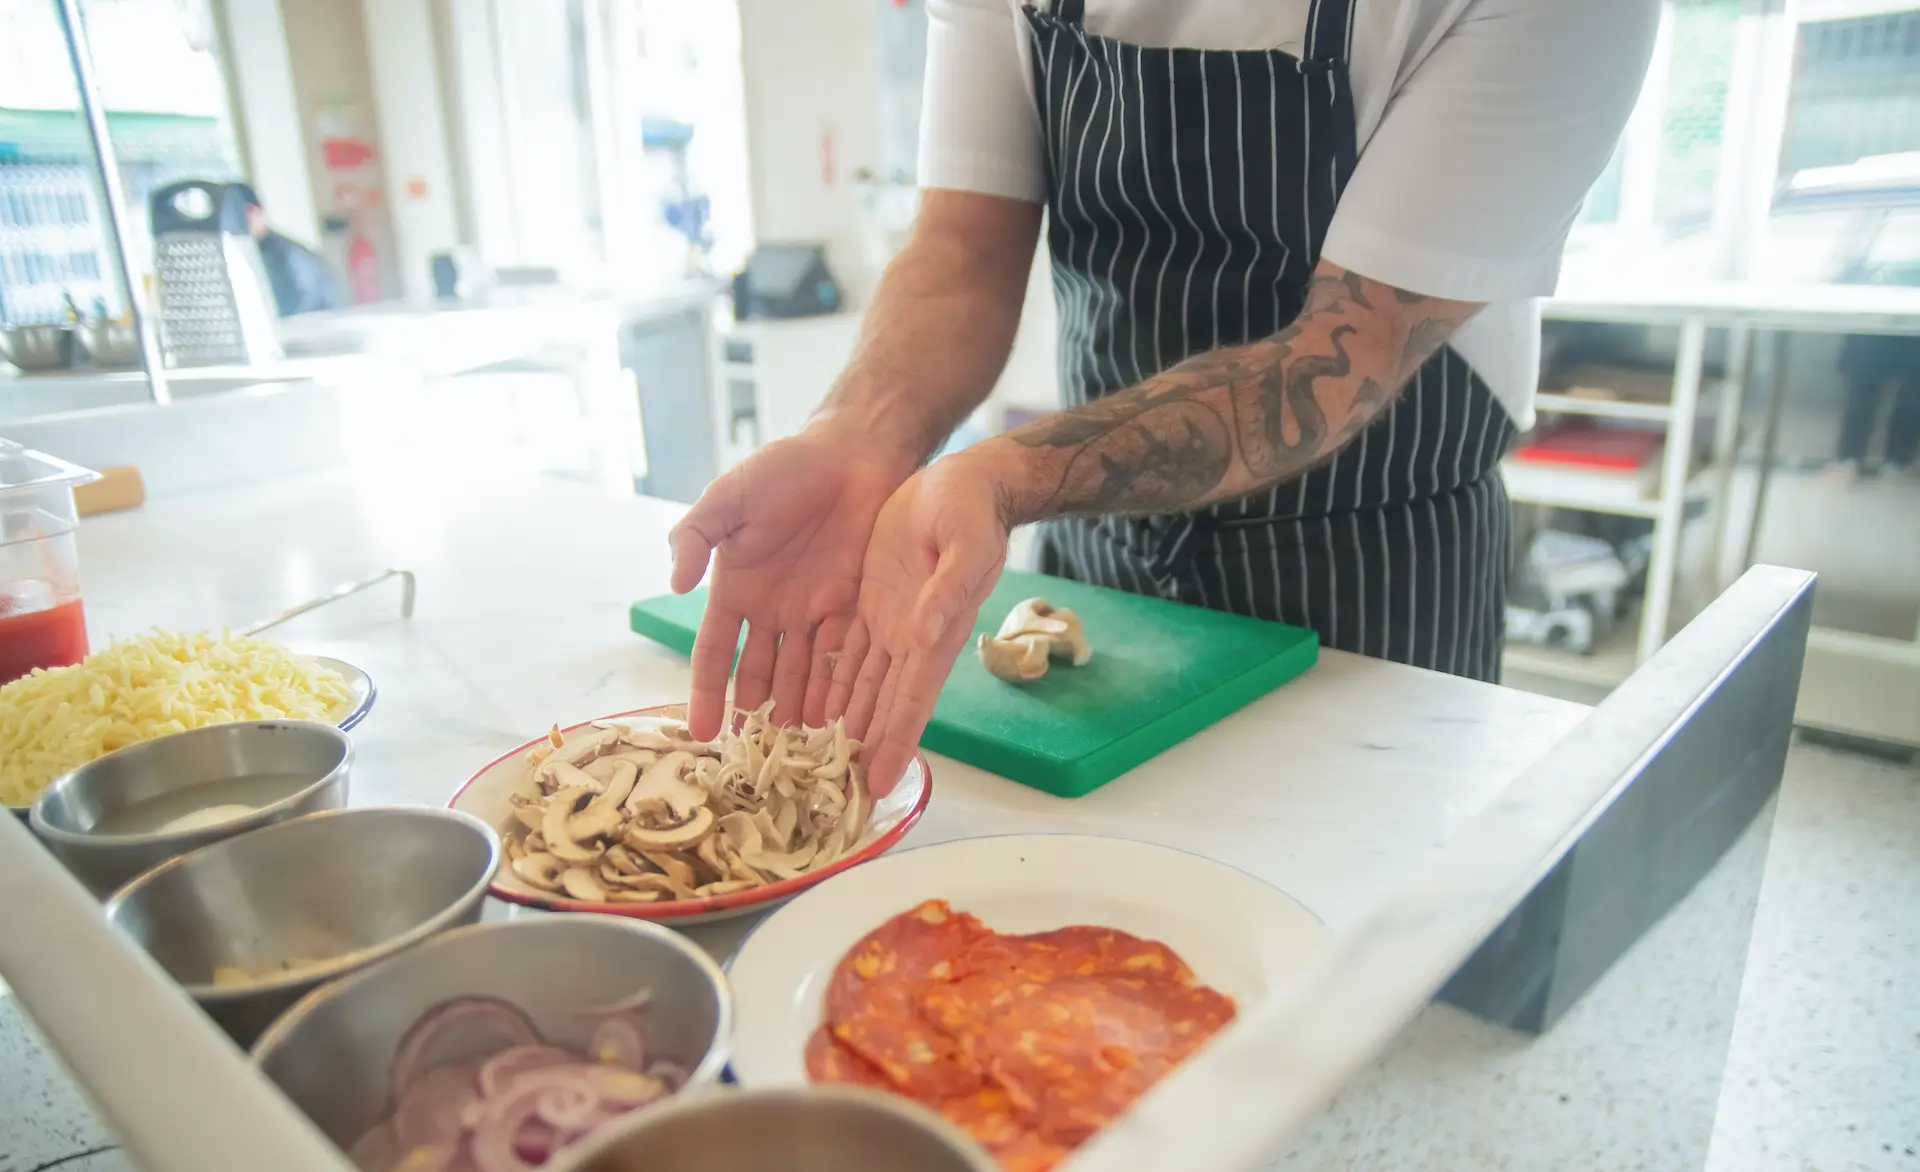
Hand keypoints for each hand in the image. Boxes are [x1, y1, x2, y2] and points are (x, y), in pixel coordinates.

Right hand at [669, 424, 912, 739]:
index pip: (714, 654)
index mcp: (736, 590)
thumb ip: (695, 534)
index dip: (707, 693)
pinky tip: (841, 725)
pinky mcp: (855, 610)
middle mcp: (772, 612)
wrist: (852, 453)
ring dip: (800, 715)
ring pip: (803, 677)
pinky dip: (841, 692)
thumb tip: (674, 583)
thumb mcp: (729, 497)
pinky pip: (844, 659)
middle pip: (760, 677)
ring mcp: (814, 614)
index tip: (702, 735)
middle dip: (758, 719)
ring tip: (802, 756)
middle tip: (755, 764)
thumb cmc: (784, 469)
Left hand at [826, 447, 1013, 793]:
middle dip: (864, 750)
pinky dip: (828, 684)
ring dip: (840, 725)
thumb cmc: (971, 510)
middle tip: (837, 795)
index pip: (912, 699)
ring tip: (813, 764)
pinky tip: (808, 711)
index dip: (895, 741)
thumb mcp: (966, 542)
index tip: (877, 783)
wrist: (961, 481)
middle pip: (882, 706)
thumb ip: (948, 587)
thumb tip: (922, 633)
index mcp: (936, 632)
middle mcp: (912, 639)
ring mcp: (889, 623)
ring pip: (858, 686)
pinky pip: (843, 653)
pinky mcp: (870, 603)